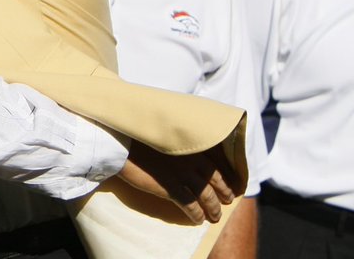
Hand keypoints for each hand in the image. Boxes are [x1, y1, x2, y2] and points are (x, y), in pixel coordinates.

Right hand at [116, 140, 242, 224]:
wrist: (122, 142)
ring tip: (214, 217)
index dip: (226, 178)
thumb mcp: (166, 132)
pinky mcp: (170, 187)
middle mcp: (191, 159)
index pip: (218, 164)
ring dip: (213, 209)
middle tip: (227, 202)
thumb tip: (186, 147)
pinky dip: (196, 214)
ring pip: (206, 196)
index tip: (231, 185)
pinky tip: (197, 220)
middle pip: (216, 181)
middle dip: (224, 194)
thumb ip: (181, 140)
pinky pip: (189, 205)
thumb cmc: (139, 134)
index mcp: (192, 144)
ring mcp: (182, 174)